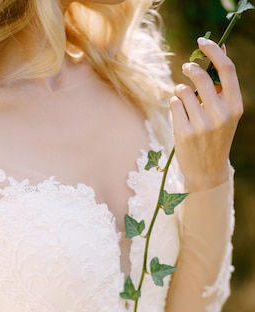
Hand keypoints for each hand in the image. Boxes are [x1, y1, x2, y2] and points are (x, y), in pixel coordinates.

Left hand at [170, 37, 242, 191]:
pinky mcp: (184, 133)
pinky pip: (174, 105)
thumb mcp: (226, 113)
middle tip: (186, 67)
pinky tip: (180, 116)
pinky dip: (175, 105)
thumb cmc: (215, 136)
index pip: (227, 70)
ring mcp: (202, 125)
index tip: (202, 41)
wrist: (206, 171)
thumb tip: (219, 51)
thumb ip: (222, 87)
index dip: (214, 51)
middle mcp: (221, 115)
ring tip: (184, 101)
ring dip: (180, 91)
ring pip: (183, 91)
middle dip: (191, 68)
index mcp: (235, 107)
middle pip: (201, 77)